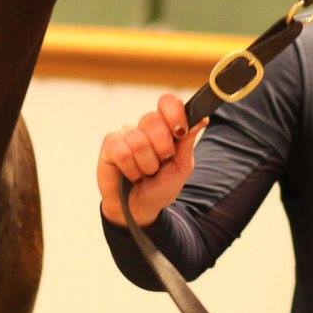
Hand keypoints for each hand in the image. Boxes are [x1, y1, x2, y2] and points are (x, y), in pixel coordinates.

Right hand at [97, 94, 206, 227]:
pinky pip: (122, 152)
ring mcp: (126, 133)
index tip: (180, 131)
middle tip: (161, 162)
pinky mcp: (109, 144)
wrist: (139, 210)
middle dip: (161, 147)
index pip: (168, 102)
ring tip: (144, 173)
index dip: (174, 113)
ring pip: (138, 140)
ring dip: (146, 165)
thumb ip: (188, 143)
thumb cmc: (161, 187)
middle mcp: (145, 126)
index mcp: (165, 126)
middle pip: (152, 119)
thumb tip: (202, 119)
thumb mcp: (181, 168)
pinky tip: (131, 174)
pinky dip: (130, 169)